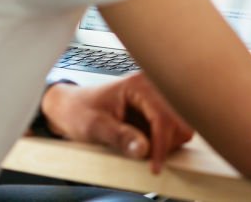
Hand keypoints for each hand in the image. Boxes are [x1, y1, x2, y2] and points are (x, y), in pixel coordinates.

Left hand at [40, 72, 193, 171]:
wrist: (70, 108)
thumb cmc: (79, 111)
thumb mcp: (94, 127)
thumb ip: (120, 137)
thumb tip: (144, 149)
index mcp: (139, 85)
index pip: (163, 117)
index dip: (162, 144)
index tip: (154, 166)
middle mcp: (153, 87)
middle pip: (179, 121)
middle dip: (166, 142)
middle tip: (146, 156)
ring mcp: (156, 98)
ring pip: (180, 126)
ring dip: (165, 143)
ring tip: (141, 147)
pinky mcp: (156, 110)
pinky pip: (172, 130)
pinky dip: (163, 142)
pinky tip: (144, 143)